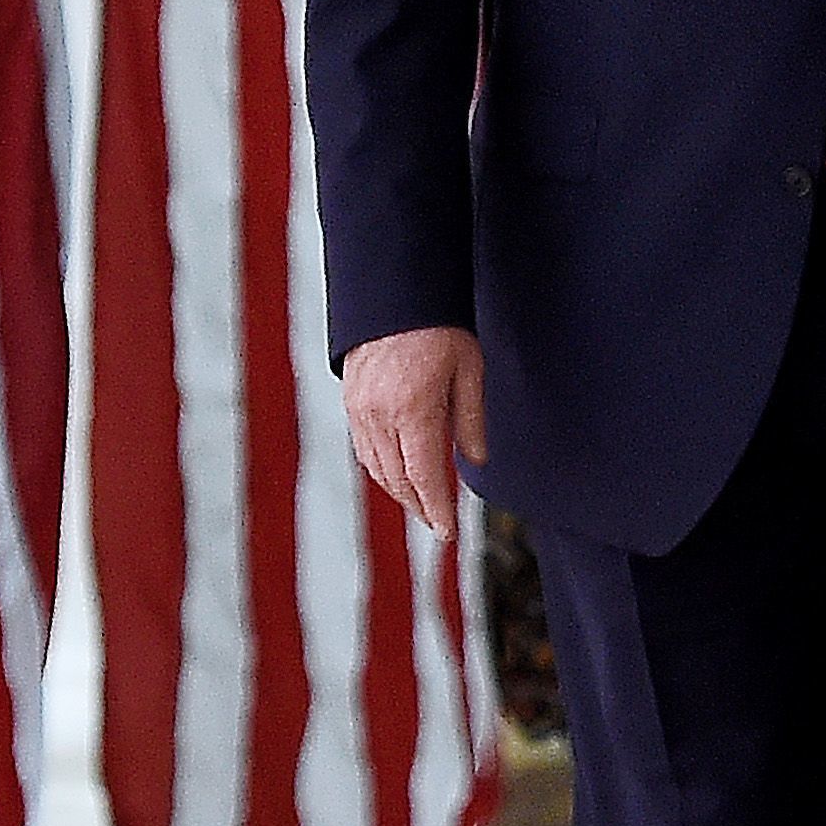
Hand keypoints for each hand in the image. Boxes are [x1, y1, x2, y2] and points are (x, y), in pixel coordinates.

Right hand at [343, 325, 485, 536]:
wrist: (395, 292)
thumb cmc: (440, 326)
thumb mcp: (469, 370)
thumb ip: (470, 421)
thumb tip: (475, 463)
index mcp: (413, 411)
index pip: (426, 478)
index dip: (438, 511)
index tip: (448, 534)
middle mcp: (379, 417)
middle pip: (399, 481)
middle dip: (420, 507)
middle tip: (440, 524)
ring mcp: (359, 410)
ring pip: (377, 469)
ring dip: (400, 492)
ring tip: (423, 504)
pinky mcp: (350, 402)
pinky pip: (364, 450)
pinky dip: (382, 469)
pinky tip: (398, 474)